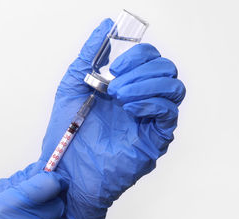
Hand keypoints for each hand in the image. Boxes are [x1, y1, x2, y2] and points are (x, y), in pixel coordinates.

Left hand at [39, 19, 185, 218]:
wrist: (65, 171)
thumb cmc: (67, 134)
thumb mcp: (73, 85)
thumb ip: (90, 55)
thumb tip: (106, 27)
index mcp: (125, 87)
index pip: (150, 59)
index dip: (139, 55)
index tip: (116, 66)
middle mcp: (141, 101)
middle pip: (166, 70)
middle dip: (143, 69)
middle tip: (116, 84)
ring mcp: (148, 121)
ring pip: (174, 89)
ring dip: (148, 84)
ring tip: (120, 96)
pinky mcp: (153, 141)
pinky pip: (169, 115)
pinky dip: (152, 103)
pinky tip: (130, 108)